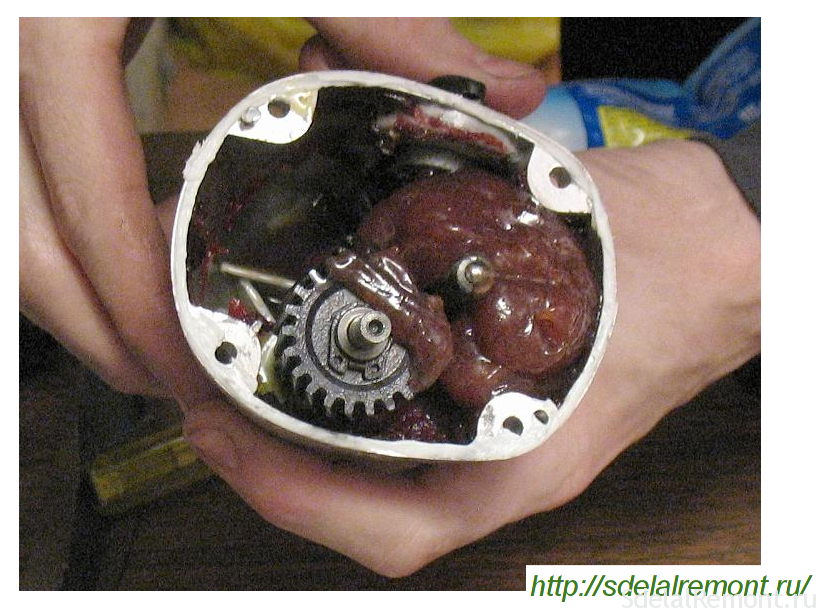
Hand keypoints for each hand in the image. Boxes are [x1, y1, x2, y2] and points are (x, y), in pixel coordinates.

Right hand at [20, 18, 546, 401]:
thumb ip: (383, 17)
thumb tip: (499, 97)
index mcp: (53, 12)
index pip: (77, 187)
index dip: (131, 288)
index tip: (190, 354)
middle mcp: (5, 50)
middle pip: (14, 233)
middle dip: (92, 327)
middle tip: (176, 385)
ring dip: (67, 301)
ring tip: (148, 353)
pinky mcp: (13, 68)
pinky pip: (7, 183)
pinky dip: (52, 240)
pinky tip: (113, 267)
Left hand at [182, 140, 759, 575]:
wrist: (728, 256)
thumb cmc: (676, 257)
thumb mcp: (575, 236)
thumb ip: (468, 214)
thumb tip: (375, 162)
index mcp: (529, 454)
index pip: (393, 530)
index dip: (290, 495)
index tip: (220, 432)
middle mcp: (504, 461)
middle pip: (364, 508)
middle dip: (271, 467)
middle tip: (206, 398)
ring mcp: (499, 439)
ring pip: (376, 478)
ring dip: (299, 443)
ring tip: (238, 383)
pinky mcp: (497, 407)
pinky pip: (402, 435)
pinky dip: (345, 412)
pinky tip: (313, 361)